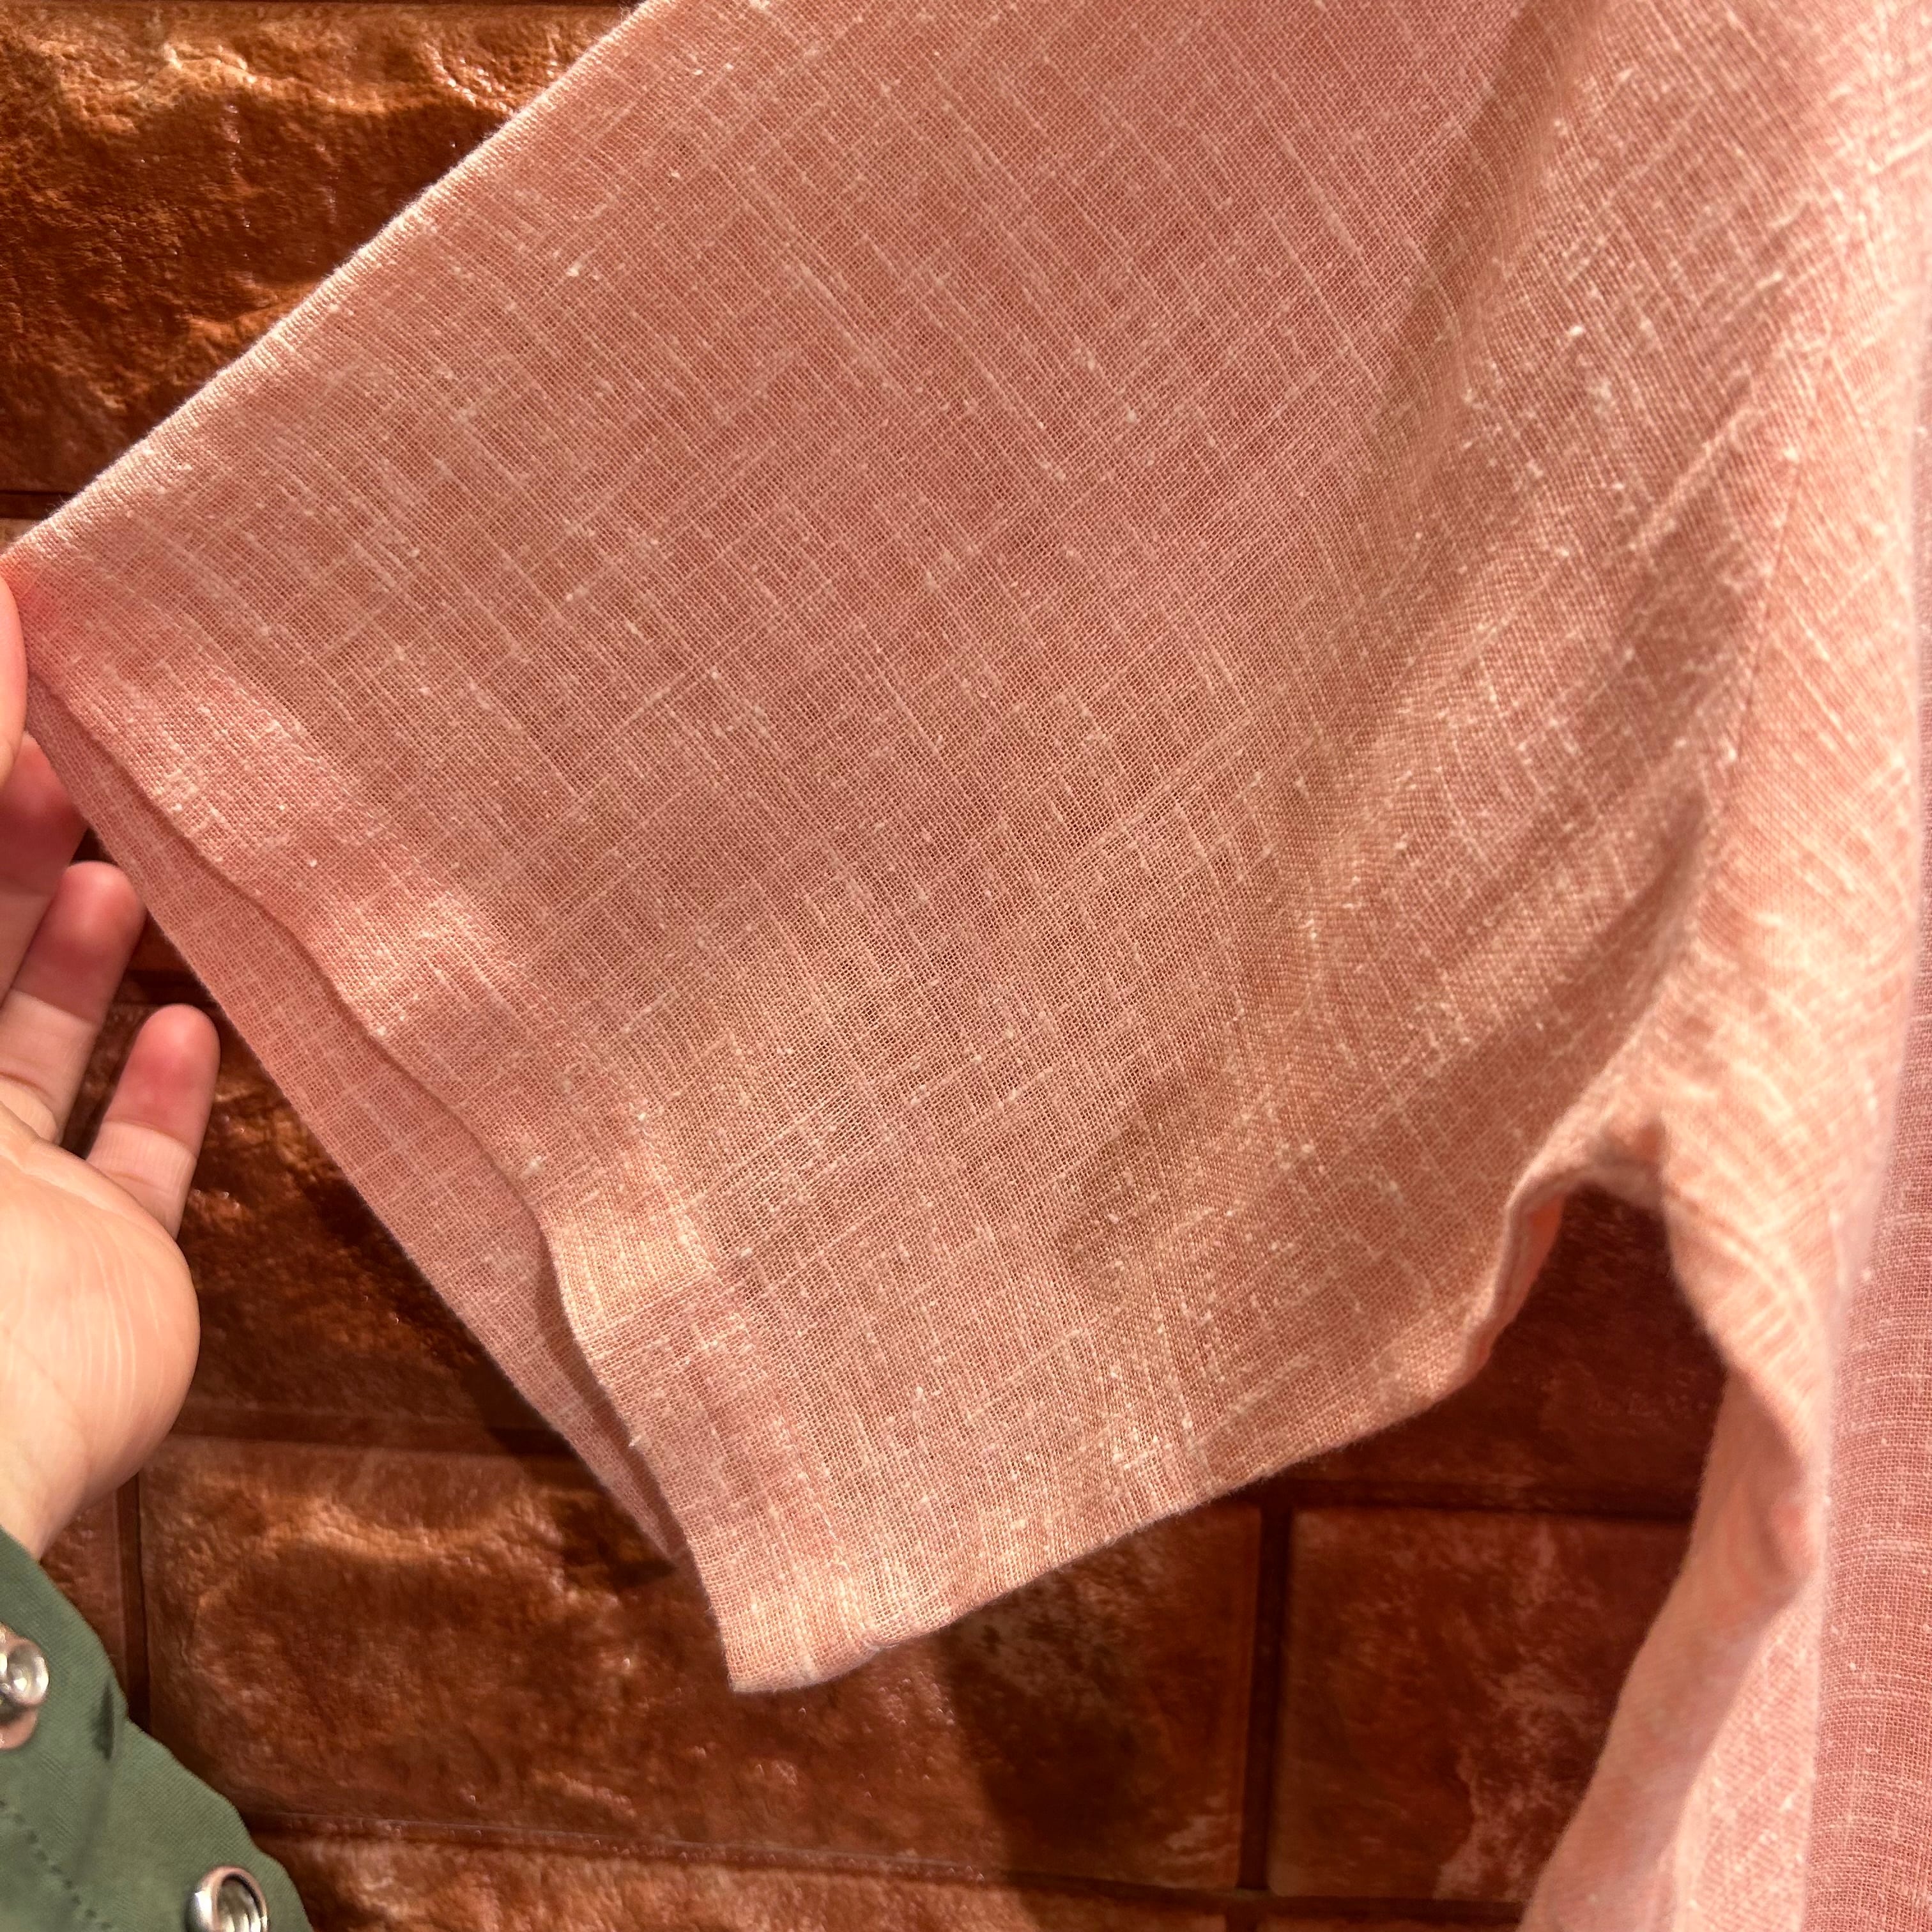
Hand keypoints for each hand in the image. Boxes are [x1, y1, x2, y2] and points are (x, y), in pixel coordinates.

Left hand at [0, 576, 217, 1557]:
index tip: (12, 656)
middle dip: (1, 841)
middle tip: (67, 746)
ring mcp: (1, 1200)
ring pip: (34, 1049)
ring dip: (73, 951)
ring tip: (112, 864)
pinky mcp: (105, 1265)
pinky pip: (139, 1168)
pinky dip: (165, 1092)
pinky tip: (190, 1022)